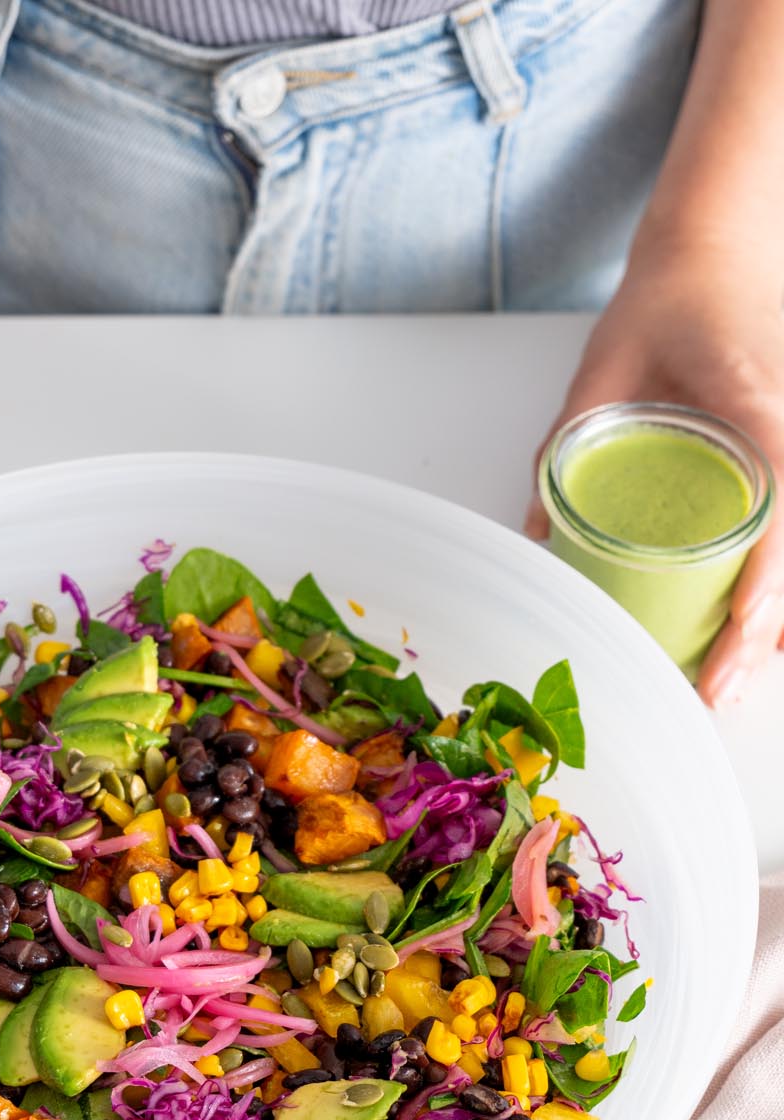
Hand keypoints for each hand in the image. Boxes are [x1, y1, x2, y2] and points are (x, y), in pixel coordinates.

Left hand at [525, 248, 783, 706]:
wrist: (714, 256)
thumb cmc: (665, 308)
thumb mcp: (602, 372)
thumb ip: (564, 449)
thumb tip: (533, 531)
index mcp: (759, 416)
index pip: (779, 519)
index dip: (762, 591)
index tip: (736, 640)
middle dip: (761, 636)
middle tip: (715, 692)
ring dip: (771, 628)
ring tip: (729, 684)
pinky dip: (771, 593)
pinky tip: (752, 642)